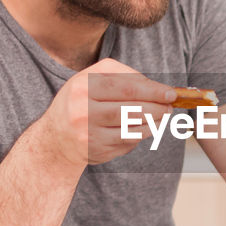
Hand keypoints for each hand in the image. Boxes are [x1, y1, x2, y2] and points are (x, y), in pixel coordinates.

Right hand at [45, 58, 175, 166]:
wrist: (54, 140)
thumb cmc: (78, 103)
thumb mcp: (89, 80)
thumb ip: (119, 75)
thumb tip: (154, 85)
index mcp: (83, 86)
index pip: (127, 87)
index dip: (153, 90)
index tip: (170, 93)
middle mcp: (83, 110)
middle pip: (132, 108)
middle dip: (158, 107)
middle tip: (170, 105)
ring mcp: (90, 133)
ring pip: (134, 126)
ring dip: (155, 121)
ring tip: (163, 114)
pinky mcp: (97, 150)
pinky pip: (129, 140)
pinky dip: (143, 133)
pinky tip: (149, 126)